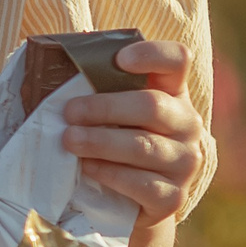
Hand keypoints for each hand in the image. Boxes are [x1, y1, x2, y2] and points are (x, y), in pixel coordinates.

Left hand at [61, 39, 205, 227]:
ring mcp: (185, 162)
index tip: (119, 60)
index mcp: (172, 91)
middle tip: (69, 112)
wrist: (130, 198)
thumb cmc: (113, 137)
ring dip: (101, 142)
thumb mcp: (109, 107)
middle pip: (152, 106)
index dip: (152, 55)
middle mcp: (187, 123)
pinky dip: (110, 174)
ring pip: (144, 147)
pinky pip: (142, 184)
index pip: (177, 59)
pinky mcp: (173, 197)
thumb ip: (95, 80)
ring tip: (69, 140)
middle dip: (105, 108)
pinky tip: (88, 167)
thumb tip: (58, 48)